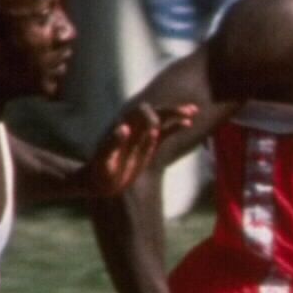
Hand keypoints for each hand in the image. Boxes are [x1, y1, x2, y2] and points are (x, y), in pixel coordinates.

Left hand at [81, 101, 201, 197]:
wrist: (100, 182)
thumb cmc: (99, 171)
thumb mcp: (103, 160)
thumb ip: (112, 143)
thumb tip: (124, 128)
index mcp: (125, 126)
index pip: (141, 112)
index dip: (151, 117)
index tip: (155, 131)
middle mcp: (135, 127)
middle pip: (155, 112)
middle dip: (170, 111)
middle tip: (187, 112)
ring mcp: (143, 136)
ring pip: (163, 120)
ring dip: (177, 114)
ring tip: (194, 111)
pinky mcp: (149, 146)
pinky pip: (165, 133)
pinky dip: (176, 127)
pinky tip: (188, 124)